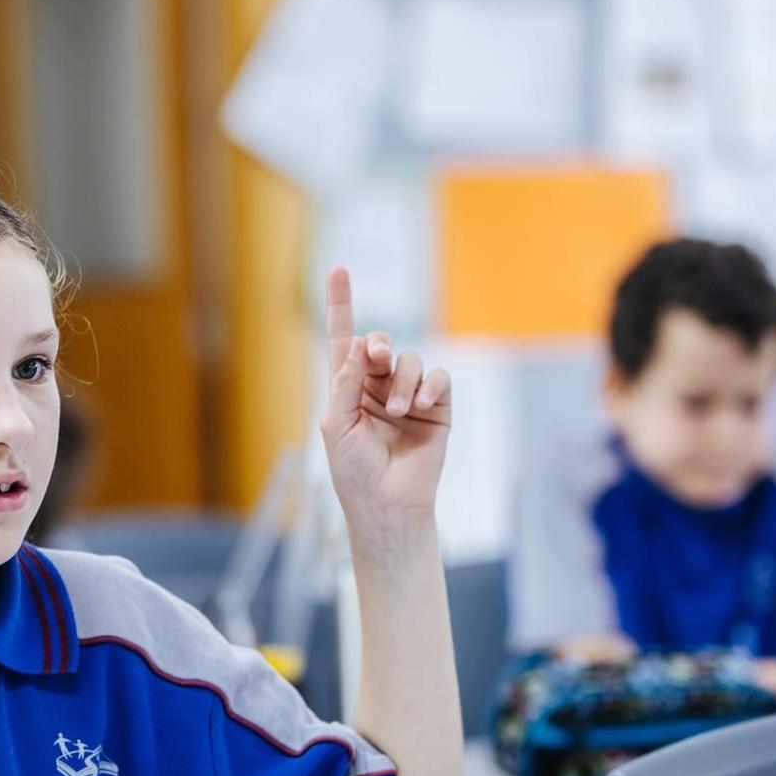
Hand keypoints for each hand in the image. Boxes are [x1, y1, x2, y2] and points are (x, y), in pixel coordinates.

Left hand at [319, 268, 452, 525]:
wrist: (387, 504)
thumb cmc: (353, 471)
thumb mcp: (337, 424)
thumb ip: (345, 381)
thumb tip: (358, 344)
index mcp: (347, 388)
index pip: (344, 339)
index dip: (341, 305)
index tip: (338, 270)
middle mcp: (377, 387)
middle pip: (380, 344)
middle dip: (377, 345)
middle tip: (375, 358)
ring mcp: (408, 397)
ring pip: (411, 361)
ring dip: (402, 380)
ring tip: (398, 410)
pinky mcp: (437, 409)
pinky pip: (438, 380)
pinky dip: (429, 386)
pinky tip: (419, 404)